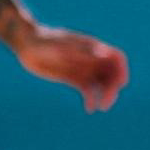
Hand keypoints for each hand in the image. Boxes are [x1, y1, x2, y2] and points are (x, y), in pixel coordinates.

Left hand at [14, 25, 128, 110]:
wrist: (27, 45)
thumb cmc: (44, 41)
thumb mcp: (62, 46)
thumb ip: (82, 51)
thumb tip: (103, 55)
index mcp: (92, 47)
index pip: (116, 58)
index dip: (122, 70)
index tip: (120, 84)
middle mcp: (91, 58)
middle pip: (111, 74)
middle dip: (113, 87)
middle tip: (106, 103)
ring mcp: (82, 68)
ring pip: (101, 83)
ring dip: (104, 95)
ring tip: (101, 107)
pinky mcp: (73, 78)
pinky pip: (87, 90)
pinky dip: (91, 99)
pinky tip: (89, 108)